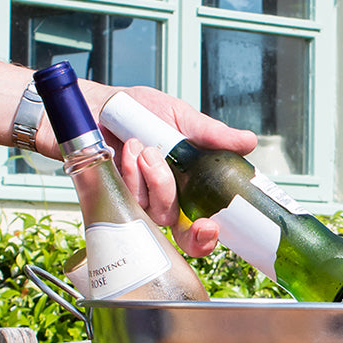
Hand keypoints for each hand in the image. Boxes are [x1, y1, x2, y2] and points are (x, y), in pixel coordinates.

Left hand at [58, 83, 256, 256]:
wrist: (95, 104)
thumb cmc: (136, 111)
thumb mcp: (179, 117)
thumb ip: (212, 134)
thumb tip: (248, 142)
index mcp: (186, 186)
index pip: (201, 227)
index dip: (208, 238)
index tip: (213, 229)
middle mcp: (164, 199)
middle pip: (183, 235)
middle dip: (193, 232)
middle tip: (204, 222)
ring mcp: (138, 201)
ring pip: (158, 212)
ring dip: (158, 180)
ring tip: (146, 147)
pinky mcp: (113, 197)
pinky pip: (130, 199)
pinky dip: (133, 173)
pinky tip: (130, 151)